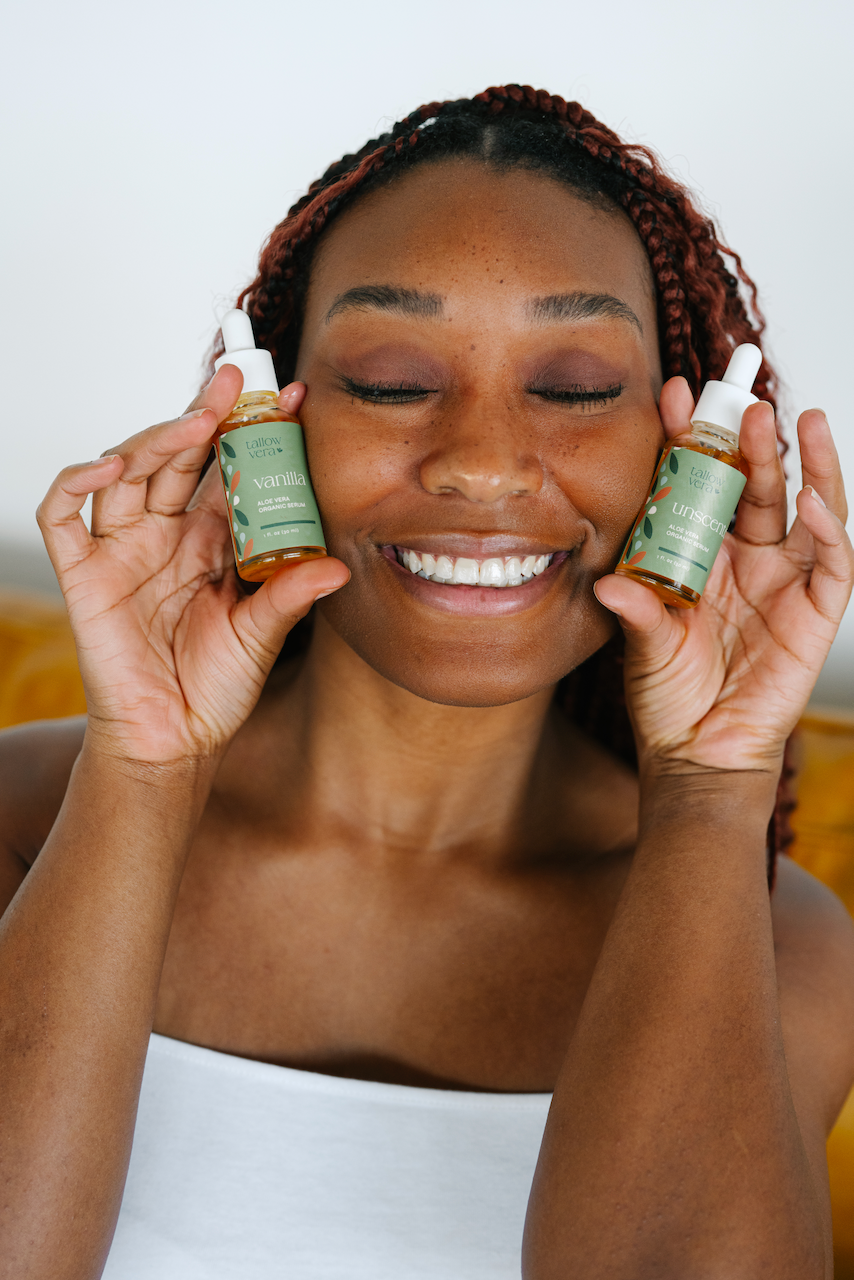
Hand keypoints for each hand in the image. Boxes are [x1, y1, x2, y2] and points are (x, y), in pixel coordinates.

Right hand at [37, 370, 348, 763]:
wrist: (173, 739)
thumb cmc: (219, 685)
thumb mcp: (262, 635)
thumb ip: (290, 596)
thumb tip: (339, 567)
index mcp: (214, 538)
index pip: (232, 469)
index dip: (256, 432)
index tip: (293, 397)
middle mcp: (167, 531)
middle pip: (180, 455)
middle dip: (207, 415)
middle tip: (237, 381)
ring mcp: (123, 546)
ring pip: (128, 469)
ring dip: (157, 438)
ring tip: (196, 422)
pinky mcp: (83, 572)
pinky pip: (64, 513)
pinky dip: (79, 480)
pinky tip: (112, 465)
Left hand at [593, 378, 853, 775]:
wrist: (697, 751)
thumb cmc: (666, 692)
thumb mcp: (641, 642)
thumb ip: (633, 608)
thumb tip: (603, 579)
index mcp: (702, 552)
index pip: (700, 483)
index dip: (691, 440)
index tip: (671, 396)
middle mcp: (747, 556)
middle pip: (757, 483)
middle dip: (748, 437)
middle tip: (736, 395)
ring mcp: (785, 579)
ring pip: (805, 506)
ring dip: (803, 462)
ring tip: (792, 417)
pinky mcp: (816, 611)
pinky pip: (832, 560)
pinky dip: (826, 526)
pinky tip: (808, 497)